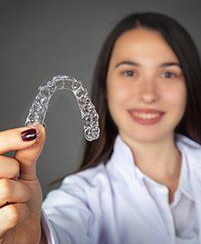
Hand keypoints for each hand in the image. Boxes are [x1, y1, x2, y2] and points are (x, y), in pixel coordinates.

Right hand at [0, 124, 45, 243]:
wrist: (21, 230)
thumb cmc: (20, 200)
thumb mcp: (25, 173)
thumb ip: (28, 153)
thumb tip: (38, 129)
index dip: (12, 138)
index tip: (32, 133)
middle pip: (2, 167)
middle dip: (16, 172)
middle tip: (15, 180)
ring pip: (6, 188)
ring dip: (22, 194)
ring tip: (16, 200)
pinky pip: (12, 213)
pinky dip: (22, 213)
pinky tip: (14, 216)